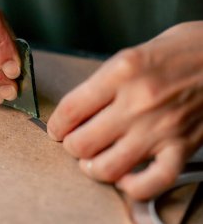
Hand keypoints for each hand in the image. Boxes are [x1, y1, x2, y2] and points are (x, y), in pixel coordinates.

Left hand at [48, 21, 202, 199]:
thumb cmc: (179, 51)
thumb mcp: (131, 54)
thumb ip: (103, 84)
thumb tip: (77, 112)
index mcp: (122, 72)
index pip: (70, 110)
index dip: (55, 124)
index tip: (56, 128)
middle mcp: (138, 101)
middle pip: (82, 142)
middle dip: (71, 146)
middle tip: (75, 141)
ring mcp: (161, 128)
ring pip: (108, 167)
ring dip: (92, 168)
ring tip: (92, 160)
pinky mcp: (182, 146)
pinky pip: (152, 182)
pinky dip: (132, 186)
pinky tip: (125, 176)